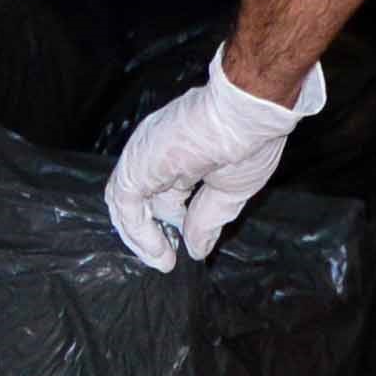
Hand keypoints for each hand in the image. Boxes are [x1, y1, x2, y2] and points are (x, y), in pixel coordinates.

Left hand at [103, 52, 324, 270]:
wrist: (247, 116)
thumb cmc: (249, 142)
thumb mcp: (230, 192)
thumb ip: (207, 220)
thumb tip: (197, 249)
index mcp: (181, 153)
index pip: (165, 193)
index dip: (171, 222)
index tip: (184, 249)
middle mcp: (157, 153)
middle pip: (143, 198)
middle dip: (153, 232)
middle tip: (169, 259)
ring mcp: (145, 156)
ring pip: (127, 202)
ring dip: (141, 236)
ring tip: (162, 260)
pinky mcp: (137, 164)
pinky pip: (126, 204)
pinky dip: (137, 231)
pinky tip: (158, 250)